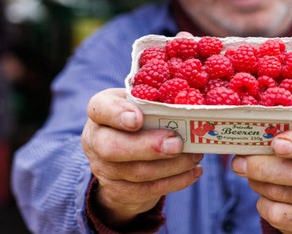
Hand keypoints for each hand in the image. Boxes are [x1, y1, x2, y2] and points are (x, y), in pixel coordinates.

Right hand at [81, 88, 202, 226]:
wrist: (121, 159)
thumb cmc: (138, 119)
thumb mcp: (140, 103)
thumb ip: (155, 100)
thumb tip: (189, 101)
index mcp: (100, 110)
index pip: (101, 108)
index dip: (118, 114)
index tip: (138, 119)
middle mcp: (95, 140)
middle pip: (113, 148)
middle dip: (149, 147)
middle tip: (177, 143)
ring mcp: (104, 169)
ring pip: (137, 172)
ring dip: (172, 165)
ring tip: (195, 155)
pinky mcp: (119, 192)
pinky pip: (148, 190)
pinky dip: (175, 182)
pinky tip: (194, 172)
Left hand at [231, 117, 291, 233]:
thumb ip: (280, 129)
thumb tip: (248, 135)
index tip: (276, 144)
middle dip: (263, 168)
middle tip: (239, 163)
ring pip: (283, 194)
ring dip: (258, 183)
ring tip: (252, 175)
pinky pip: (278, 214)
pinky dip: (263, 204)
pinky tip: (265, 195)